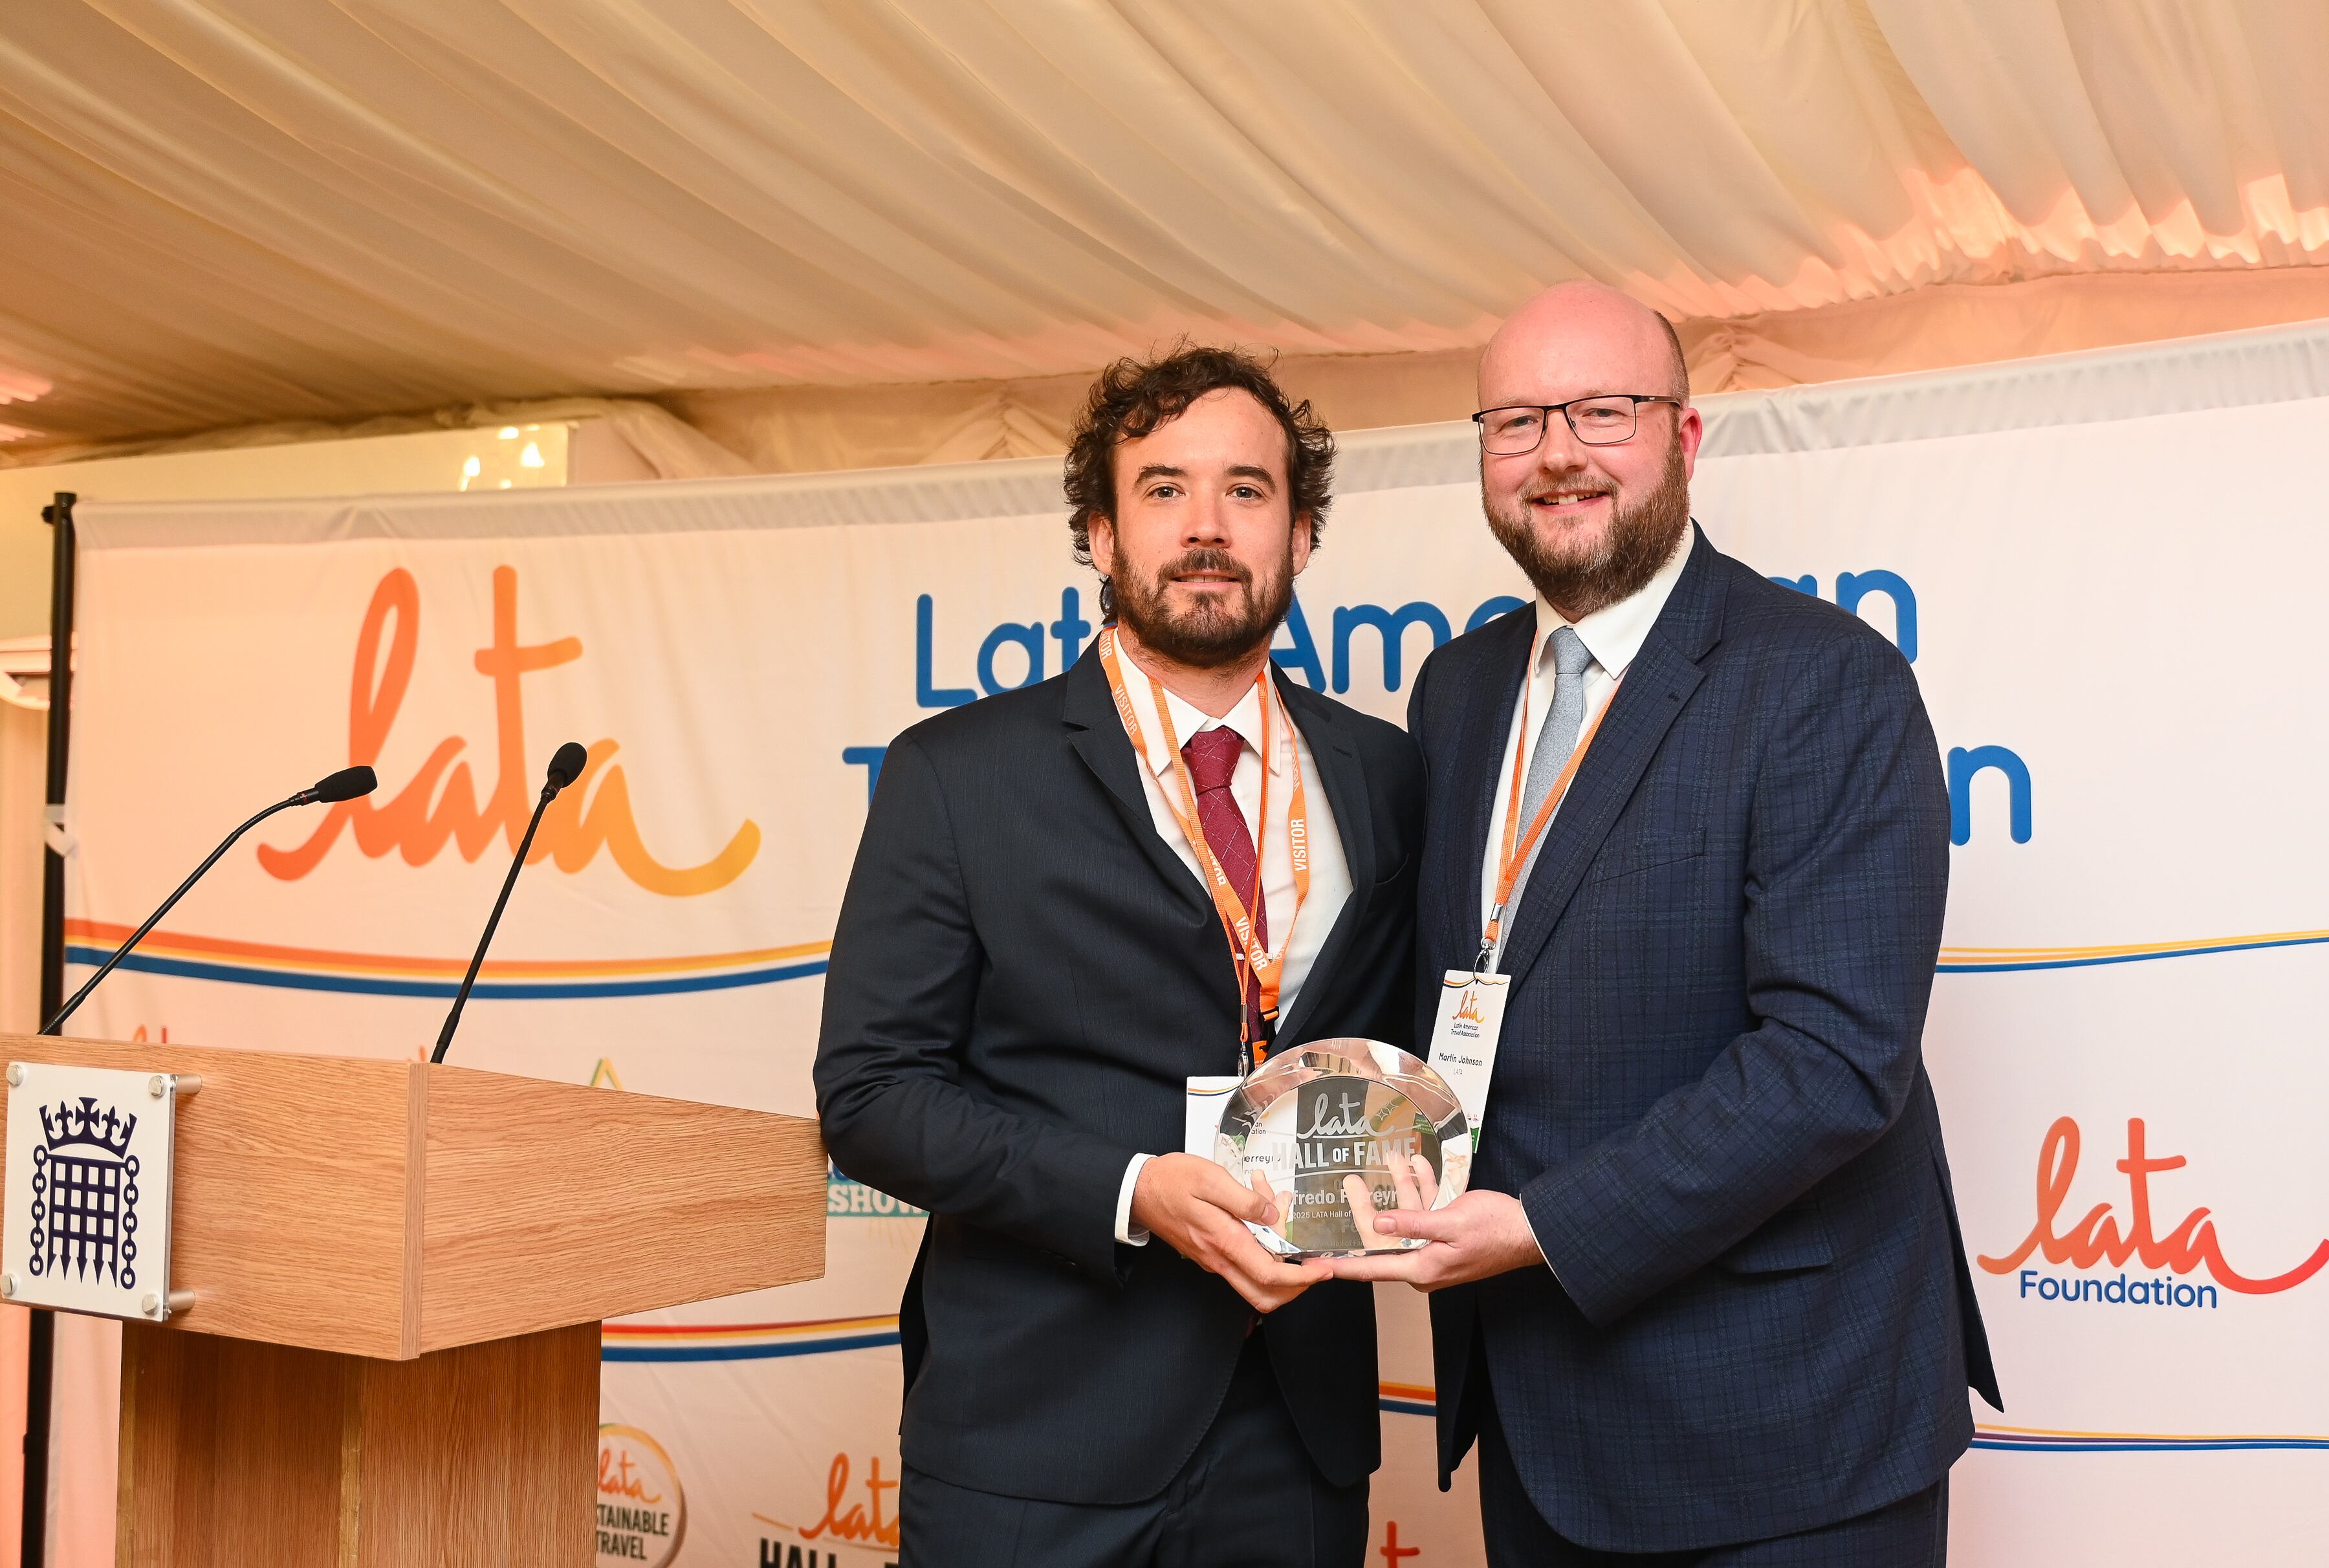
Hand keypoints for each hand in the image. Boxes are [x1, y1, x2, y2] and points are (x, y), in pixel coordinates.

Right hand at [1131, 1153, 1332, 1311]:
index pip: (1270, 1276)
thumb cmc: (1172, 1180)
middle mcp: (1220, 1259)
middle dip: (1297, 1288)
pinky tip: (1267, 1221)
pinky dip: (1262, 1254)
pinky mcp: (1211, 1255)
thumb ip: (1244, 1199)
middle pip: (1265, 1295)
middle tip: (1317, 1266)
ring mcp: (1214, 1261)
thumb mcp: (1210, 1178)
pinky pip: (1243, 1266)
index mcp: (1224, 1241)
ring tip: (1290, 1233)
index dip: (1303, 1278)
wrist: (1138, 1190)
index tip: (1325, 1270)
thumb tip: (1274, 1214)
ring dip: (1280, 1270)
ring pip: (1254, 1285)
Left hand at [1326, 1188, 1544, 1290]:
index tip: (1314, 1264)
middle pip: (1385, 1237)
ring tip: (1392, 1159)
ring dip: (1402, 1189)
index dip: (1342, 1264)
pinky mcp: (1447, 1240)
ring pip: (1407, 1220)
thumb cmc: (1498, 1230)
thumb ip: (1413, 1224)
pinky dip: (1423, 1193)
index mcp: (1423, 1268)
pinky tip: (1418, 1167)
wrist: (1533, 1232)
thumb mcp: (1452, 1223)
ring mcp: (1437, 1253)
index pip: (1372, 1267)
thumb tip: (1378, 1226)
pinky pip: (1426, 1216)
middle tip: (1350, 1183)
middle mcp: (1425, 1265)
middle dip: (1369, 1206)